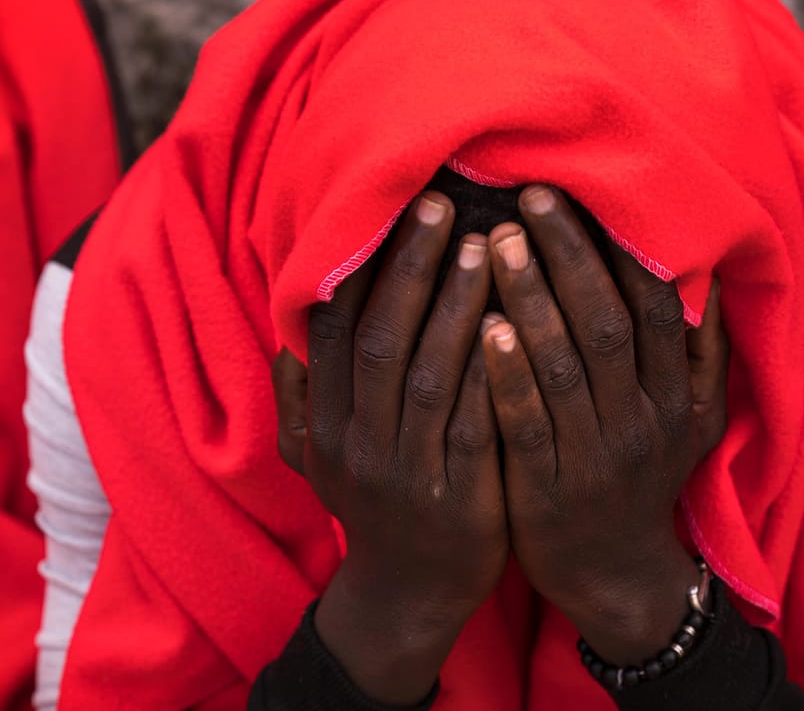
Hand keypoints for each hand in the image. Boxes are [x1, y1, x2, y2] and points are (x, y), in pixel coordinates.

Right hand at [271, 192, 504, 703]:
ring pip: (428, 376)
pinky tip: (516, 326)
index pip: (334, 332)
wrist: (407, 599)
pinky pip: (474, 427)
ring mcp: (406, 473)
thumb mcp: (321, 459)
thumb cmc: (375, 507)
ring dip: (457, 307)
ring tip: (490, 247)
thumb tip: (287, 338)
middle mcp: (357, 443)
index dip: (360, 268)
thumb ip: (303, 399)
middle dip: (412, 269)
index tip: (387, 210)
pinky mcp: (458, 499)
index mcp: (326, 423)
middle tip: (443, 204)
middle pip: (381, 341)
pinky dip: (490, 375)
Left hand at [481, 185, 728, 664]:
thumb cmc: (645, 478)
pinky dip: (509, 376)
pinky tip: (483, 328)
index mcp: (677, 395)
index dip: (622, 247)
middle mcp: (643, 421)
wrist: (617, 577)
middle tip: (528, 196)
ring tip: (495, 241)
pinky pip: (530, 424)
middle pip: (608, 324)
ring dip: (532, 300)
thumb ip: (703, 350)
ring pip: (567, 367)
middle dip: (569, 255)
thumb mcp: (695, 420)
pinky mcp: (549, 490)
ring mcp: (597, 457)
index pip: (655, 305)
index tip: (584, 192)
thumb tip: (710, 273)